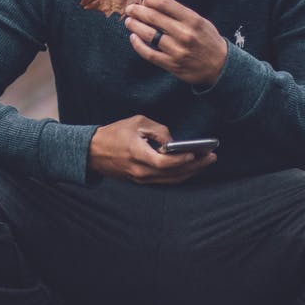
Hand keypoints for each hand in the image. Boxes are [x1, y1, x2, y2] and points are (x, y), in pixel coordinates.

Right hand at [89, 114, 217, 183]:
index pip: (164, 162)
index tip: (196, 154)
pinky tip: (190, 168)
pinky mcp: (140, 181)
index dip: (182, 160)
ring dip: (190, 173)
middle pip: (172, 174)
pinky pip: (164, 181)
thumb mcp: (137, 122)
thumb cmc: (114, 133)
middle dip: (195, 167)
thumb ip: (158, 131)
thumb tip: (173, 142)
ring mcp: (140, 179)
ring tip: (206, 162)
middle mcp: (140, 171)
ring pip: (170, 180)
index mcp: (138, 155)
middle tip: (212, 158)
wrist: (91, 151)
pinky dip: (179, 175)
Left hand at [124, 0, 228, 86]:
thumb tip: (154, 5)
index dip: (150, 0)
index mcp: (192, 20)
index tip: (145, 0)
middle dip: (138, 11)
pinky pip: (149, 53)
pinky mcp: (172, 64)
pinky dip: (138, 45)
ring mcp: (177, 50)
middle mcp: (184, 34)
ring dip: (135, 26)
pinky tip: (133, 37)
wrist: (220, 66)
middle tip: (130, 8)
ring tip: (129, 21)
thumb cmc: (207, 40)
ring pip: (148, 35)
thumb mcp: (200, 21)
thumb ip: (180, 14)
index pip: (165, 4)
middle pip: (153, 18)